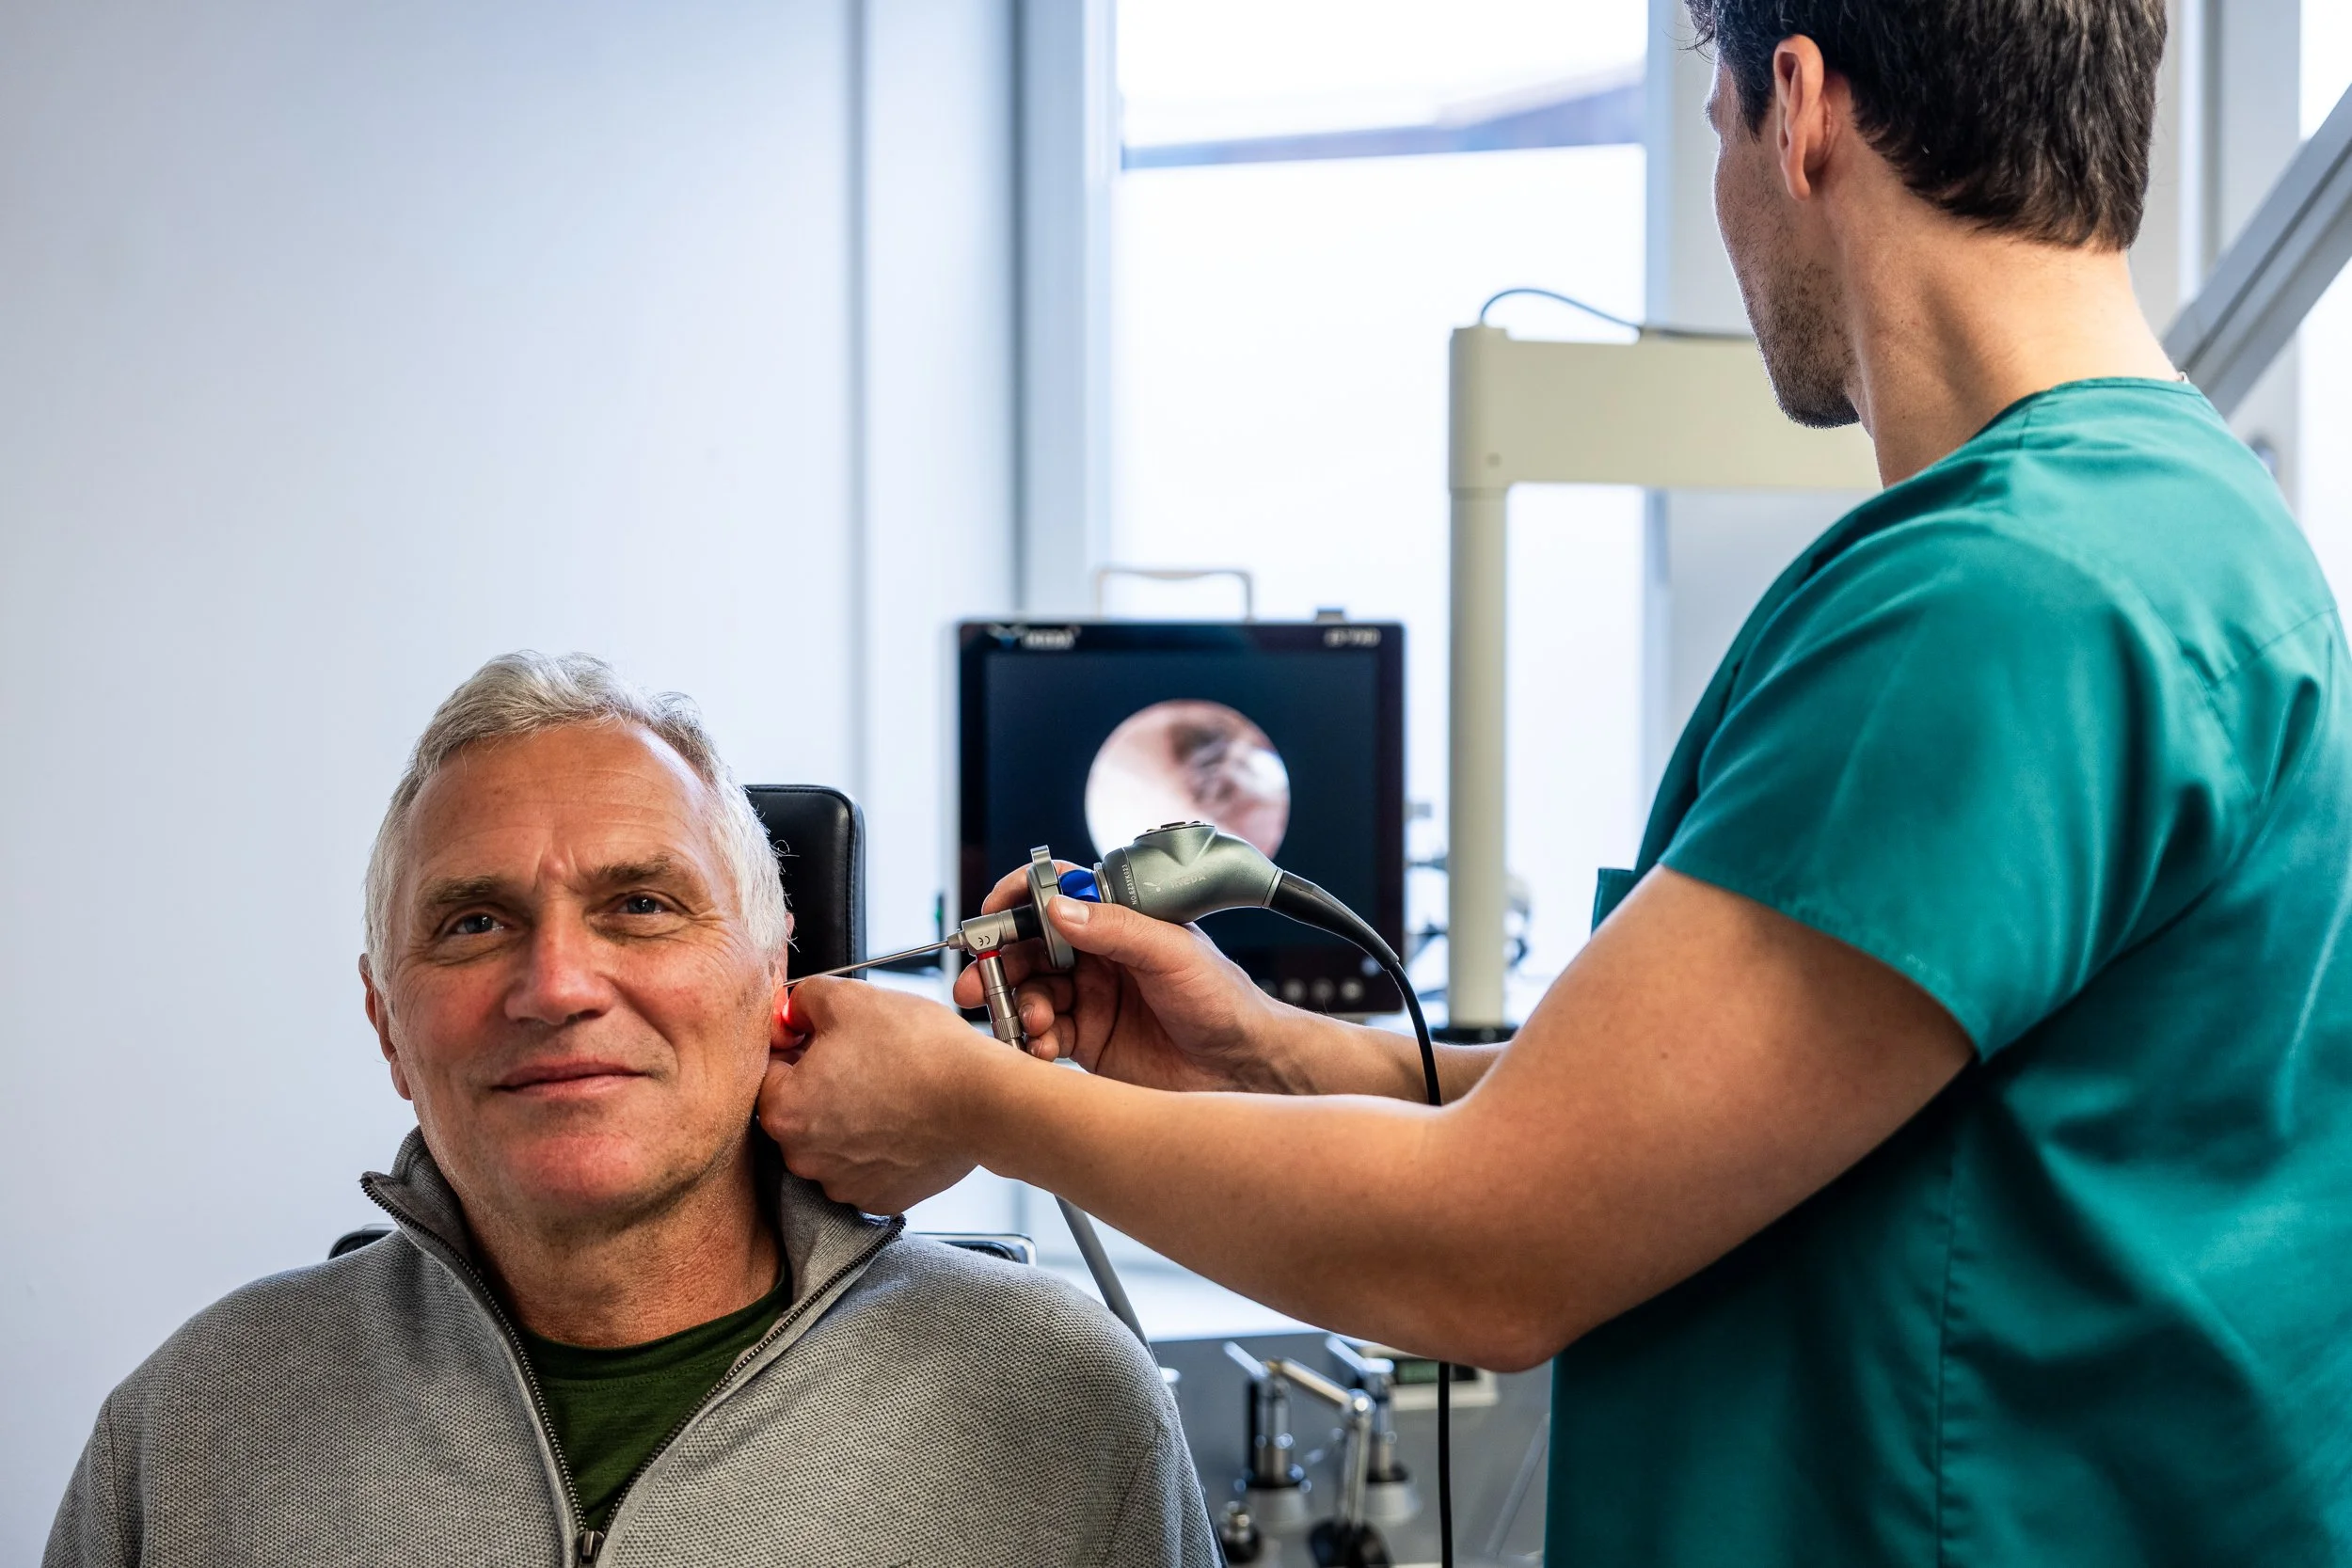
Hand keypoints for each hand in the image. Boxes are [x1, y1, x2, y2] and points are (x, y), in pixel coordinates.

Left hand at [757, 977, 997, 1213]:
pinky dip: (879, 1145)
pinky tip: (903, 1118)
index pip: (770, 1069)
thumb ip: (803, 999)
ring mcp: (842, 1184)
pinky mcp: (879, 1198)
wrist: (982, 1099)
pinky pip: (866, 1166)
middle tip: (867, 1058)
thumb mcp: (850, 998)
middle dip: (824, 1083)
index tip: (831, 1038)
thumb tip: (792, 1010)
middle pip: (800, 1109)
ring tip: (890, 1088)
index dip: (801, 1044)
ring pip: (833, 1140)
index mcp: (784, 1111)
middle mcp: (804, 1158)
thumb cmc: (919, 1053)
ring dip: (851, 1116)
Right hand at [949, 862, 1315, 1092]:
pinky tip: (1043, 1048)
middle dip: (999, 962)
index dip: (1019, 900)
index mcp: (1118, 921)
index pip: (1057, 895)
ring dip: (1017, 1005)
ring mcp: (1088, 999)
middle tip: (978, 981)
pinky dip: (1032, 1041)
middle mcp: (1097, 956)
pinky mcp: (1086, 1041)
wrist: (1242, 1066)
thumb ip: (1116, 929)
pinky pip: (1041, 1035)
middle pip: (1028, 948)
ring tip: (1029, 1021)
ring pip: (1028, 992)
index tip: (992, 914)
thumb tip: (1060, 908)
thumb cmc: (1223, 1000)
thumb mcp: (1173, 953)